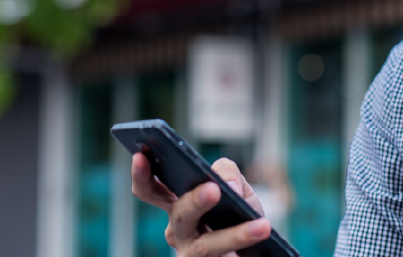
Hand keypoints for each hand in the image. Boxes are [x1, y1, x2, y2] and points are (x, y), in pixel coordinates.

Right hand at [131, 154, 271, 256]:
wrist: (257, 251)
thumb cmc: (238, 215)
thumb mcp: (237, 188)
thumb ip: (228, 173)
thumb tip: (226, 186)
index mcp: (176, 204)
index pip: (150, 190)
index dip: (141, 175)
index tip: (140, 155)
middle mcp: (178, 231)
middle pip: (180, 215)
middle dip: (195, 201)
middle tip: (213, 190)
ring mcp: (190, 255)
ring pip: (206, 246)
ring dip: (235, 236)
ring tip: (262, 226)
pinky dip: (244, 251)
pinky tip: (262, 239)